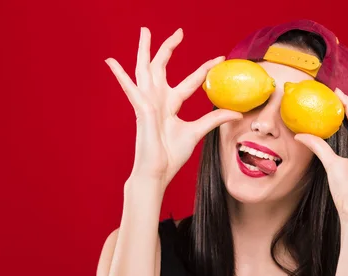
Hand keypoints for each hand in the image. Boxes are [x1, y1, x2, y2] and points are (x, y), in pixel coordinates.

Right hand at [105, 27, 242, 187]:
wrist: (157, 171)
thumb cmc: (171, 155)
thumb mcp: (197, 132)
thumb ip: (214, 119)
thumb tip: (236, 112)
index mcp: (171, 105)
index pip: (190, 81)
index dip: (203, 69)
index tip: (219, 59)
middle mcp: (158, 100)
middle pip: (162, 68)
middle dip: (169, 48)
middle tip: (179, 31)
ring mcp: (148, 103)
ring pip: (144, 70)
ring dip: (144, 50)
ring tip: (144, 31)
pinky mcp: (141, 109)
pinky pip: (129, 88)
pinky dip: (120, 75)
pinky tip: (111, 61)